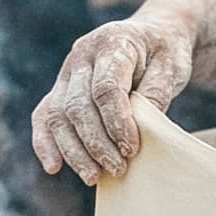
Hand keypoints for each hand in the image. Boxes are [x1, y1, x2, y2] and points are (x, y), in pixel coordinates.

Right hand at [32, 16, 195, 183]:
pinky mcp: (60, 89)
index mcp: (111, 42)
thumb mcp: (173, 65)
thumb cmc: (164, 52)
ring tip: (94, 177)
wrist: (150, 37)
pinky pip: (43, 116)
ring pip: (57, 116)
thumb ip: (158, 92)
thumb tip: (140, 126)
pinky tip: (53, 168)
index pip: (106, 88)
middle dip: (96, 143)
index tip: (132, 149)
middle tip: (118, 169)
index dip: (117, 122)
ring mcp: (66, 73)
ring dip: (74, 151)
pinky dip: (45, 143)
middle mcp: (82, 55)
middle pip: (77, 105)